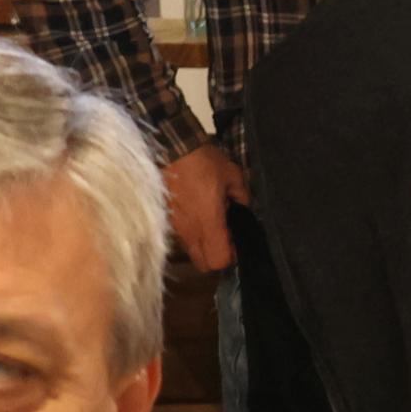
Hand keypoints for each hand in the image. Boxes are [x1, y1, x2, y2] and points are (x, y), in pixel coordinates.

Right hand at [161, 141, 246, 275]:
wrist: (170, 147)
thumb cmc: (204, 162)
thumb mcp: (233, 176)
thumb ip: (242, 197)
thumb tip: (242, 209)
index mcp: (209, 223)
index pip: (219, 261)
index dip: (232, 256)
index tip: (237, 240)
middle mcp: (190, 231)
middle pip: (204, 264)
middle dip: (217, 256)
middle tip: (225, 236)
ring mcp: (176, 226)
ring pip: (192, 252)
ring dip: (204, 245)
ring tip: (212, 223)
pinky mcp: (167, 219)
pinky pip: (182, 237)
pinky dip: (192, 233)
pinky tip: (198, 214)